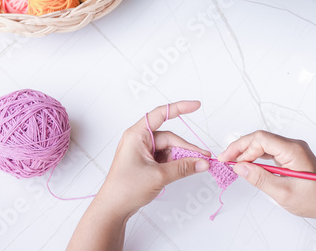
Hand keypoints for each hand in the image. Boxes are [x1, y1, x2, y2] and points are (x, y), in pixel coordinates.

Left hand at [98, 101, 210, 218]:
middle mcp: (139, 140)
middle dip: (186, 148)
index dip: (180, 107)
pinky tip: (182, 171)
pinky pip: (164, 157)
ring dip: (181, 158)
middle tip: (203, 158)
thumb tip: (202, 162)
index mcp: (137, 135)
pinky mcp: (145, 162)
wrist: (113, 209)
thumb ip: (183, 167)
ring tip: (194, 167)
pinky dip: (174, 163)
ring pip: (168, 149)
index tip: (196, 106)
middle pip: (169, 138)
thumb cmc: (125, 189)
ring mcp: (142, 151)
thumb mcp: (159, 176)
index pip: (161, 114)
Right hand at [218, 130, 315, 220]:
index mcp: (293, 150)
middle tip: (226, 160)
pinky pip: (270, 151)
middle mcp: (293, 146)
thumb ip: (260, 179)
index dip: (242, 147)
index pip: (261, 139)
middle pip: (261, 139)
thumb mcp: (283, 192)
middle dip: (242, 148)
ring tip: (234, 163)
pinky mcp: (292, 157)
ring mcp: (293, 150)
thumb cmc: (315, 200)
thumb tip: (240, 167)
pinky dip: (257, 157)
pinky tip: (249, 165)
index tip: (229, 159)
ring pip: (264, 144)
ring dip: (248, 152)